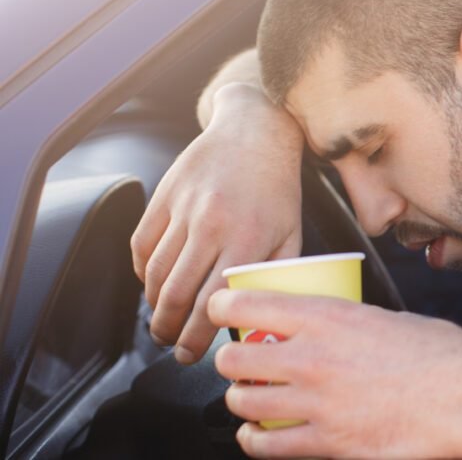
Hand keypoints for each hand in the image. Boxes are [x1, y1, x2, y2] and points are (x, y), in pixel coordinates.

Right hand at [131, 83, 304, 363]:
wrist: (255, 132)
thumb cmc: (277, 188)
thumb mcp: (292, 233)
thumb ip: (277, 275)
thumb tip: (261, 316)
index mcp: (248, 239)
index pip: (214, 303)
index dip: (197, 337)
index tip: (191, 355)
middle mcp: (212, 225)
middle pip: (177, 294)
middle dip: (169, 329)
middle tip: (171, 344)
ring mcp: (183, 209)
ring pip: (156, 273)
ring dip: (154, 305)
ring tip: (162, 321)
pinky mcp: (163, 196)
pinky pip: (142, 245)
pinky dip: (143, 272)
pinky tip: (154, 285)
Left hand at [208, 290, 461, 458]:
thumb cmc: (443, 356)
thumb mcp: (391, 318)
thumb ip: (355, 323)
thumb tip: (344, 329)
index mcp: (326, 316)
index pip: (245, 304)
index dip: (222, 305)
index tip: (222, 310)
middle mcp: (310, 357)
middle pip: (234, 358)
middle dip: (230, 359)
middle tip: (241, 361)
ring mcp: (314, 403)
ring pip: (243, 402)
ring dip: (241, 400)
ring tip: (249, 399)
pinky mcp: (326, 443)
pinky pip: (268, 445)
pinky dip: (254, 441)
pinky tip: (258, 436)